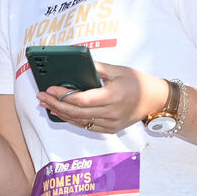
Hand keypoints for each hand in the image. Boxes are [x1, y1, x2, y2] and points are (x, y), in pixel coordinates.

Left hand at [36, 62, 167, 133]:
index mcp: (113, 96)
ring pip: (80, 121)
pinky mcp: (110, 129)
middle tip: (41, 96)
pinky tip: (62, 113)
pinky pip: (87, 126)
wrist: (155, 99)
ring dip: (61, 114)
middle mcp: (111, 113)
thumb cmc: (137, 81)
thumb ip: (96, 68)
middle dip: (56, 104)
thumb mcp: (117, 70)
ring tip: (46, 105)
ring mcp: (110, 124)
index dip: (63, 95)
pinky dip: (73, 120)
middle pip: (77, 112)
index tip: (49, 88)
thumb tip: (76, 65)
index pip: (82, 99)